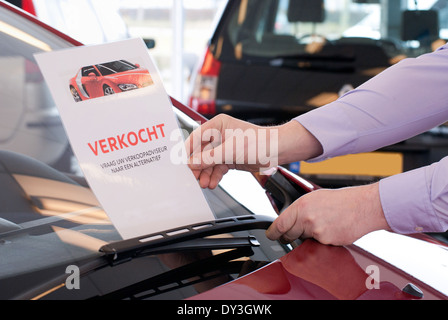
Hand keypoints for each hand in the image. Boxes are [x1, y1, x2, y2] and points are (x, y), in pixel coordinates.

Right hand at [185, 114, 321, 188]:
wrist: (277, 151)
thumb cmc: (259, 143)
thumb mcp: (230, 151)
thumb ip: (209, 158)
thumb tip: (193, 163)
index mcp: (217, 125)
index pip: (197, 137)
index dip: (189, 151)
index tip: (185, 164)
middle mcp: (219, 135)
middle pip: (202, 152)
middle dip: (198, 167)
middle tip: (194, 178)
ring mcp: (224, 147)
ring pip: (209, 162)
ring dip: (206, 174)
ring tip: (204, 184)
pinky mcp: (230, 158)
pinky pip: (217, 168)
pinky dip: (215, 176)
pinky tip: (212, 183)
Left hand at [266, 182, 390, 245]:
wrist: (363, 206)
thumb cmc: (341, 201)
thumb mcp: (315, 198)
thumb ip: (300, 209)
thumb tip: (289, 219)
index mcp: (301, 206)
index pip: (280, 224)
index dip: (273, 233)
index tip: (271, 236)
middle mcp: (306, 219)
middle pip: (289, 236)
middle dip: (291, 236)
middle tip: (301, 230)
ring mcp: (316, 232)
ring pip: (304, 241)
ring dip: (309, 237)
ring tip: (324, 224)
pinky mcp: (326, 242)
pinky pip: (318, 245)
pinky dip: (323, 241)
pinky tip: (332, 230)